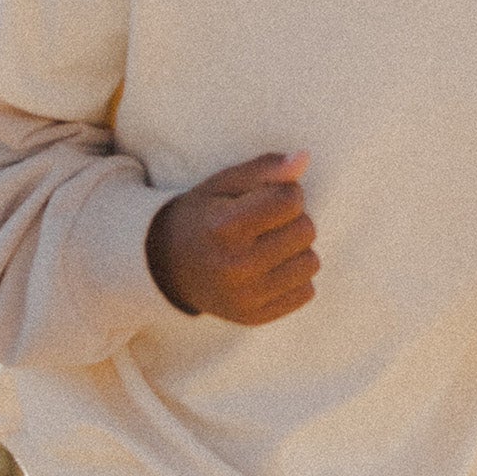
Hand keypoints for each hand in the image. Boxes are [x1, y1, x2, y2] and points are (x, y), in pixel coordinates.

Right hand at [147, 152, 317, 324]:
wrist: (165, 268)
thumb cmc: (202, 217)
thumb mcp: (224, 185)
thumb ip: (265, 169)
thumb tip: (304, 158)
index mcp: (224, 226)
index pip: (290, 200)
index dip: (286, 192)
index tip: (267, 198)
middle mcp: (235, 265)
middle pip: (306, 230)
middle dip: (292, 220)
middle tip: (265, 224)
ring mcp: (246, 297)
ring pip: (311, 262)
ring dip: (296, 250)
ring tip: (268, 247)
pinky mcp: (254, 317)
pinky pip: (306, 292)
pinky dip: (294, 278)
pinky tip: (269, 270)